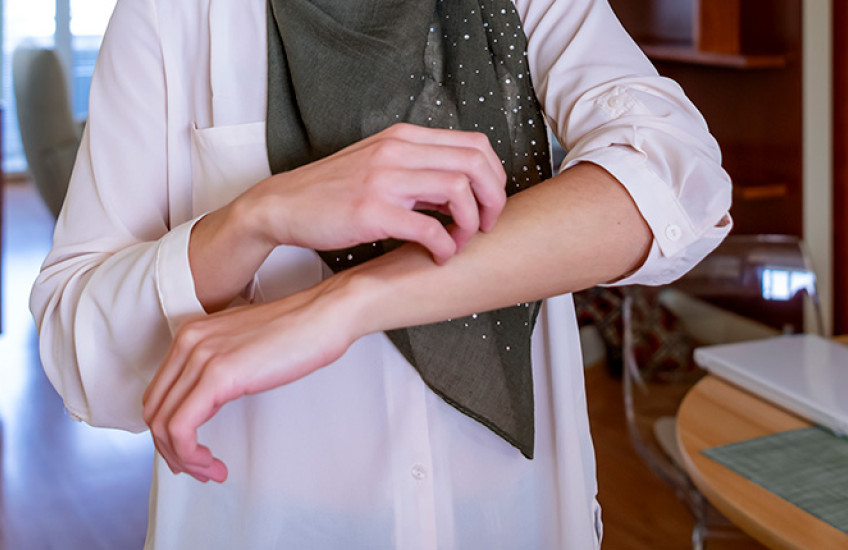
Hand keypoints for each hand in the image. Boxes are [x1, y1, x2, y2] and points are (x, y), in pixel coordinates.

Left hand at [142, 279, 359, 482]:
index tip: (189, 452)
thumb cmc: (299, 332)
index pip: (158, 393)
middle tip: (198, 468)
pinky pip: (182, 428)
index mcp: (191, 334)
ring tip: (209, 470)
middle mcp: (188, 342)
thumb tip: (209, 400)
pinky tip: (213, 463)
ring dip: (182, 458)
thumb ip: (219, 365)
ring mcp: (201, 356)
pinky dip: (190, 455)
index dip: (167, 431)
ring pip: (163, 424)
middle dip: (170, 450)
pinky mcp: (218, 375)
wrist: (325, 315)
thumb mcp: (243, 345)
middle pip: (154, 410)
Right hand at [242, 123, 507, 262]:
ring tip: (459, 241)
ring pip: (459, 191)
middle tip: (487, 225)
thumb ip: (419, 169)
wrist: (282, 205)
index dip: (494, 177)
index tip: (488, 203)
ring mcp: (385, 179)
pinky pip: (430, 229)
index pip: (475, 144)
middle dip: (493, 200)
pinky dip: (445, 247)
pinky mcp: (372, 211)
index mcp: (404, 138)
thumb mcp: (379, 164)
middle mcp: (397, 151)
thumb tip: (462, 191)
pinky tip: (438, 256)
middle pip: (476, 164)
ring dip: (472, 223)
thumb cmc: (332, 191)